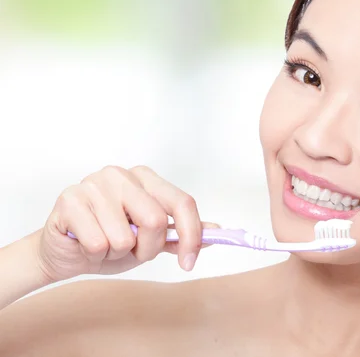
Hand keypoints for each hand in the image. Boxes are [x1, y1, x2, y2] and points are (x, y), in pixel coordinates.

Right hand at [34, 165, 212, 283]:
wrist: (64, 253)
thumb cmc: (109, 241)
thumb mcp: (150, 239)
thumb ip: (181, 233)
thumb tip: (217, 230)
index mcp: (146, 178)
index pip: (182, 202)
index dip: (192, 235)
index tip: (189, 262)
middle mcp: (121, 174)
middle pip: (156, 221)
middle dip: (147, 249)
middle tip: (131, 250)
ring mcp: (94, 183)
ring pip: (125, 237)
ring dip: (116, 253)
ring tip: (104, 245)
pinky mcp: (70, 199)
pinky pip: (98, 243)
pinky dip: (94, 254)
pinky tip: (85, 244)